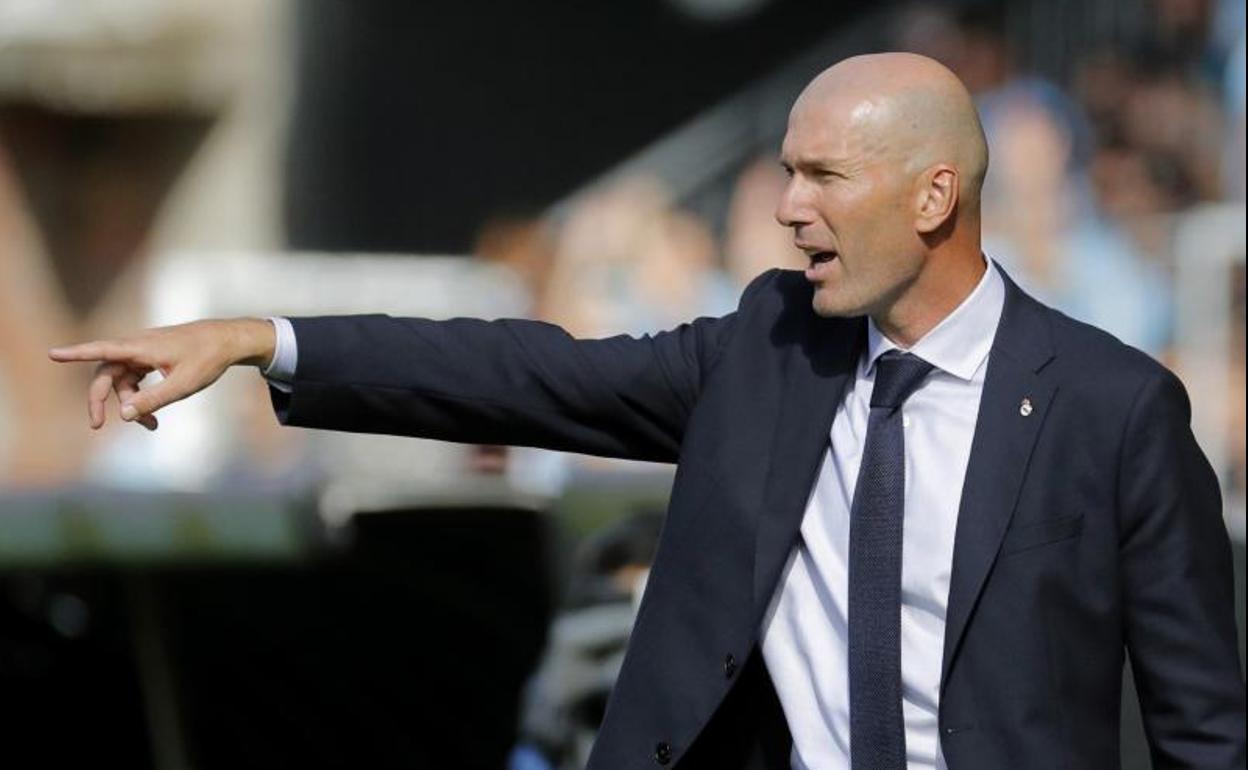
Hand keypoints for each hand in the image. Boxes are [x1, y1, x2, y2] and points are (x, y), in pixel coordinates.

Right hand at [48, 318, 274, 430]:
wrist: (229, 340)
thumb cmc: (208, 359)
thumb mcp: (183, 385)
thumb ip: (153, 400)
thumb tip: (124, 415)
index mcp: (142, 347)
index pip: (102, 350)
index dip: (76, 353)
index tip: (53, 354)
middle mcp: (138, 346)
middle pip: (106, 373)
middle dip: (101, 399)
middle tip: (97, 425)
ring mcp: (144, 351)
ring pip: (123, 380)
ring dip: (130, 404)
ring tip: (152, 427)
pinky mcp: (152, 357)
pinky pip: (136, 378)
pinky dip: (141, 397)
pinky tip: (153, 416)